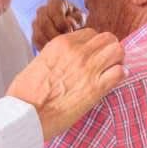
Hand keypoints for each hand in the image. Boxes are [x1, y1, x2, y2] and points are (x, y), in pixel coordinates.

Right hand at [7, 28, 124, 141]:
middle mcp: (77, 52)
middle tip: (105, 62)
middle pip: (108, 38)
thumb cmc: (26, 93)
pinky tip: (112, 82)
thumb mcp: (39, 62)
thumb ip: (56, 56)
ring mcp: (89, 68)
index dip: (93, 45)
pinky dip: (120, 76)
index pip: (90, 33)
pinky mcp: (96, 88)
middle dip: (109, 49)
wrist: (26, 114)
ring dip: (117, 60)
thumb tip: (66, 60)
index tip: (92, 55)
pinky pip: (120, 72)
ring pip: (118, 51)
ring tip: (110, 71)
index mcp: (61, 44)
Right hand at [32, 0, 84, 51]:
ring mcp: (36, 23)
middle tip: (65, 44)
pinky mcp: (34, 35)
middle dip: (55, 36)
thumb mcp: (80, 19)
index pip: (54, 11)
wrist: (72, 31)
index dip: (61, 23)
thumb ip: (77, 19)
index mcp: (55, 2)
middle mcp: (43, 10)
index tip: (70, 32)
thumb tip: (68, 22)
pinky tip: (55, 52)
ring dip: (50, 44)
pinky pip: (36, 43)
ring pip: (38, 34)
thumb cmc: (77, 22)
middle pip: (44, 23)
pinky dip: (45, 48)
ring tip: (61, 49)